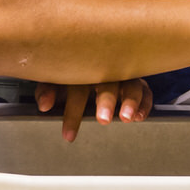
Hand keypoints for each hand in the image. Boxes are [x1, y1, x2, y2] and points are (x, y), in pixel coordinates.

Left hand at [36, 78, 153, 140]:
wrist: (89, 53)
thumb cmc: (70, 72)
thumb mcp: (55, 79)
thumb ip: (47, 91)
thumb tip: (44, 106)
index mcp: (81, 67)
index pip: (77, 88)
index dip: (72, 113)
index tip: (69, 135)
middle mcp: (104, 68)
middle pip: (107, 82)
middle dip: (106, 102)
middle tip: (103, 120)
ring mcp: (122, 74)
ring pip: (130, 84)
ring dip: (129, 101)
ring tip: (126, 118)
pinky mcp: (137, 81)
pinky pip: (145, 90)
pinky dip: (144, 103)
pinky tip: (139, 116)